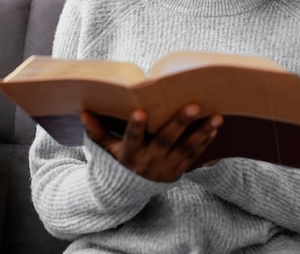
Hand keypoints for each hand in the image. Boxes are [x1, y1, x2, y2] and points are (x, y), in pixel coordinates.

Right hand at [81, 104, 222, 181]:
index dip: (136, 126)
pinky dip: (205, 142)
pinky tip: (215, 128)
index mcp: (129, 154)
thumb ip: (96, 131)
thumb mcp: (104, 150)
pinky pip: (194, 157)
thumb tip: (83, 112)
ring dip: (202, 132)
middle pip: (166, 141)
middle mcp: (148, 161)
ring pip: (186, 149)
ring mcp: (165, 168)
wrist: (127, 194)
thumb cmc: (116, 163)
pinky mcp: (177, 171)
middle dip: (180, 123)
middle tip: (194, 105)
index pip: (132, 138)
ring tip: (216, 117)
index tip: (141, 110)